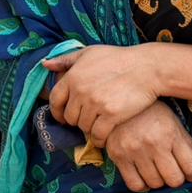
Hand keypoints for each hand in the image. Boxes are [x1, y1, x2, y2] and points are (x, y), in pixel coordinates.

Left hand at [44, 44, 159, 144]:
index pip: (55, 100)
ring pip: (83, 126)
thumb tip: (45, 64)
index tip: (62, 117)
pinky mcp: (111, 115)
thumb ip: (65, 60)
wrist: (146, 68)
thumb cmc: (117, 58)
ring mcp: (96, 104)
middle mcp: (81, 91)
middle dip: (75, 120)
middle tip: (84, 120)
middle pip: (69, 116)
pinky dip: (98, 139)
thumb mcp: (88, 53)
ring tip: (95, 125)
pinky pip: (98, 134)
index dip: (56, 111)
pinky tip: (102, 137)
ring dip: (88, 129)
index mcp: (73, 76)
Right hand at [104, 101, 191, 192]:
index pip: (191, 168)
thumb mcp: (172, 122)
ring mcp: (134, 150)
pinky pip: (134, 184)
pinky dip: (141, 185)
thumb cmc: (150, 111)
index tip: (190, 171)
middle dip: (176, 178)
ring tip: (155, 169)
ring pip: (155, 183)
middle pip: (174, 180)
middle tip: (171, 170)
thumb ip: (189, 144)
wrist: (117, 97)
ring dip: (158, 180)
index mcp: (170, 134)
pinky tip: (142, 175)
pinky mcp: (117, 155)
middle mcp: (153, 143)